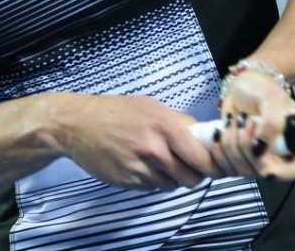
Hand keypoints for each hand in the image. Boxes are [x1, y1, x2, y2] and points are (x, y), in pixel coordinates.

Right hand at [53, 93, 221, 190]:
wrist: (78, 125)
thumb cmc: (116, 111)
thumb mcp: (152, 106)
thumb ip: (178, 122)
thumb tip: (202, 135)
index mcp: (165, 125)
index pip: (202, 156)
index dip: (212, 164)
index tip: (216, 164)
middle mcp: (154, 148)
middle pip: (191, 177)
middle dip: (195, 175)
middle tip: (191, 167)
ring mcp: (140, 168)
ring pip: (172, 185)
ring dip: (174, 179)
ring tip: (163, 163)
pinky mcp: (128, 181)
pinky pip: (153, 188)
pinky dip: (154, 181)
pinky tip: (144, 166)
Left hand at [210, 70, 294, 181]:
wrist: (242, 89)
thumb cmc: (263, 90)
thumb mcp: (272, 98)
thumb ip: (272, 122)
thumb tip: (260, 148)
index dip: (284, 172)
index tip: (266, 168)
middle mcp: (283, 157)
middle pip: (265, 172)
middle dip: (248, 146)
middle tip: (246, 120)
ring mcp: (261, 163)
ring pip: (244, 170)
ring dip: (232, 143)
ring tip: (236, 120)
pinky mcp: (241, 162)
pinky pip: (227, 169)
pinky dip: (220, 149)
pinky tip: (222, 131)